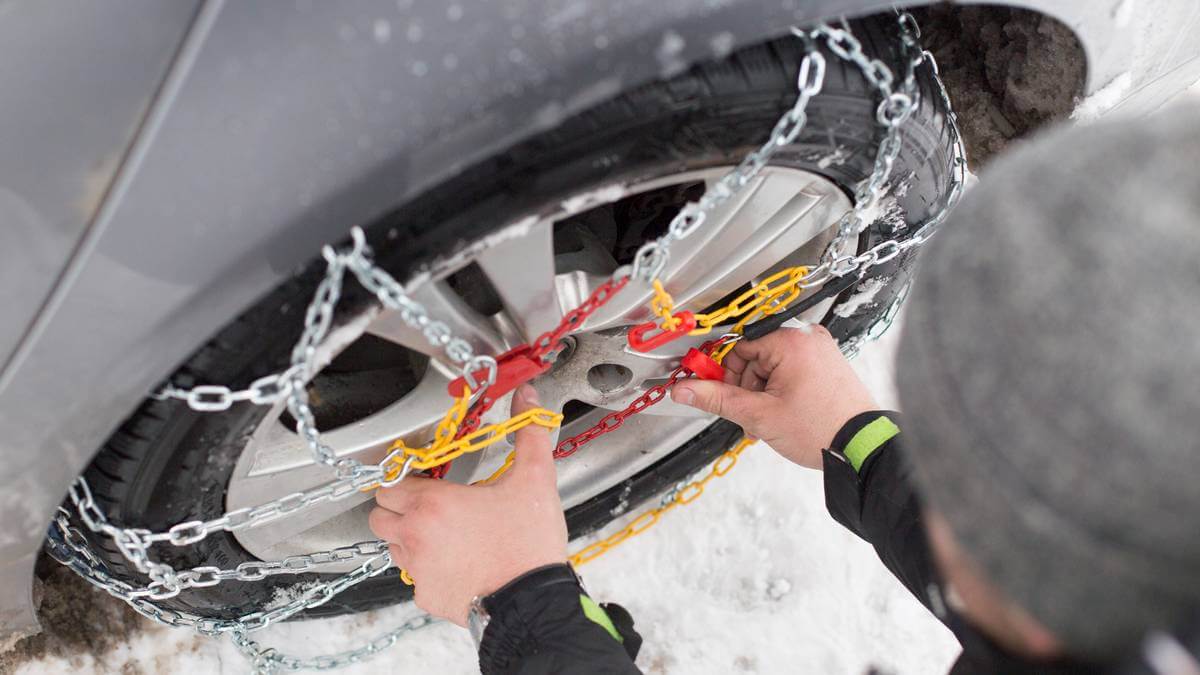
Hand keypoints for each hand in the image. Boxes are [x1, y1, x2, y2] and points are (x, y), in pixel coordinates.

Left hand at [368, 384, 567, 625]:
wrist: (534, 602)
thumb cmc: (528, 544)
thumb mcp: (534, 480)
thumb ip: (528, 434)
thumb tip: (527, 397)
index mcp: (432, 504)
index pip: (387, 485)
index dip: (403, 481)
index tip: (423, 482)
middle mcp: (414, 537)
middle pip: (379, 517)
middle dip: (399, 509)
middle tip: (431, 507)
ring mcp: (417, 571)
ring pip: (393, 548)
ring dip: (410, 539)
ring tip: (447, 536)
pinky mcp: (426, 597)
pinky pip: (413, 578)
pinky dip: (428, 571)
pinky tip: (458, 564)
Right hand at [670, 326, 876, 468]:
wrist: (861, 448)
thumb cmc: (821, 428)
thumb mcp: (759, 415)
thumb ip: (717, 398)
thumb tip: (685, 389)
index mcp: (791, 340)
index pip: (740, 349)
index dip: (727, 376)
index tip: (720, 394)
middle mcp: (807, 339)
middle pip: (756, 359)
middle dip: (748, 391)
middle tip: (752, 416)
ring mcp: (821, 352)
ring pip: (773, 369)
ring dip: (764, 396)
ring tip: (770, 422)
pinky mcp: (828, 366)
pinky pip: (792, 372)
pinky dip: (782, 393)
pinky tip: (784, 415)